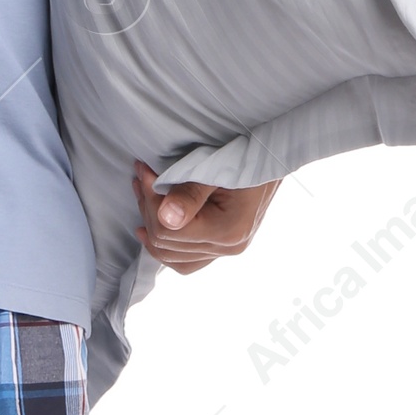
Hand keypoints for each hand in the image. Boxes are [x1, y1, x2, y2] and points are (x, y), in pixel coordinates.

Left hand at [132, 159, 278, 274]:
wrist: (273, 155)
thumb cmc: (246, 155)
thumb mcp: (216, 168)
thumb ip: (190, 193)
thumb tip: (167, 219)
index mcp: (228, 231)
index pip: (169, 230)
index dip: (150, 201)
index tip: (145, 171)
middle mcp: (228, 247)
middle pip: (166, 244)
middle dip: (148, 208)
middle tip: (142, 175)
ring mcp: (225, 250)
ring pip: (171, 256)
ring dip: (152, 223)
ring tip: (144, 193)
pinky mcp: (221, 246)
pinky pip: (184, 260)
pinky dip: (166, 244)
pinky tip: (150, 227)